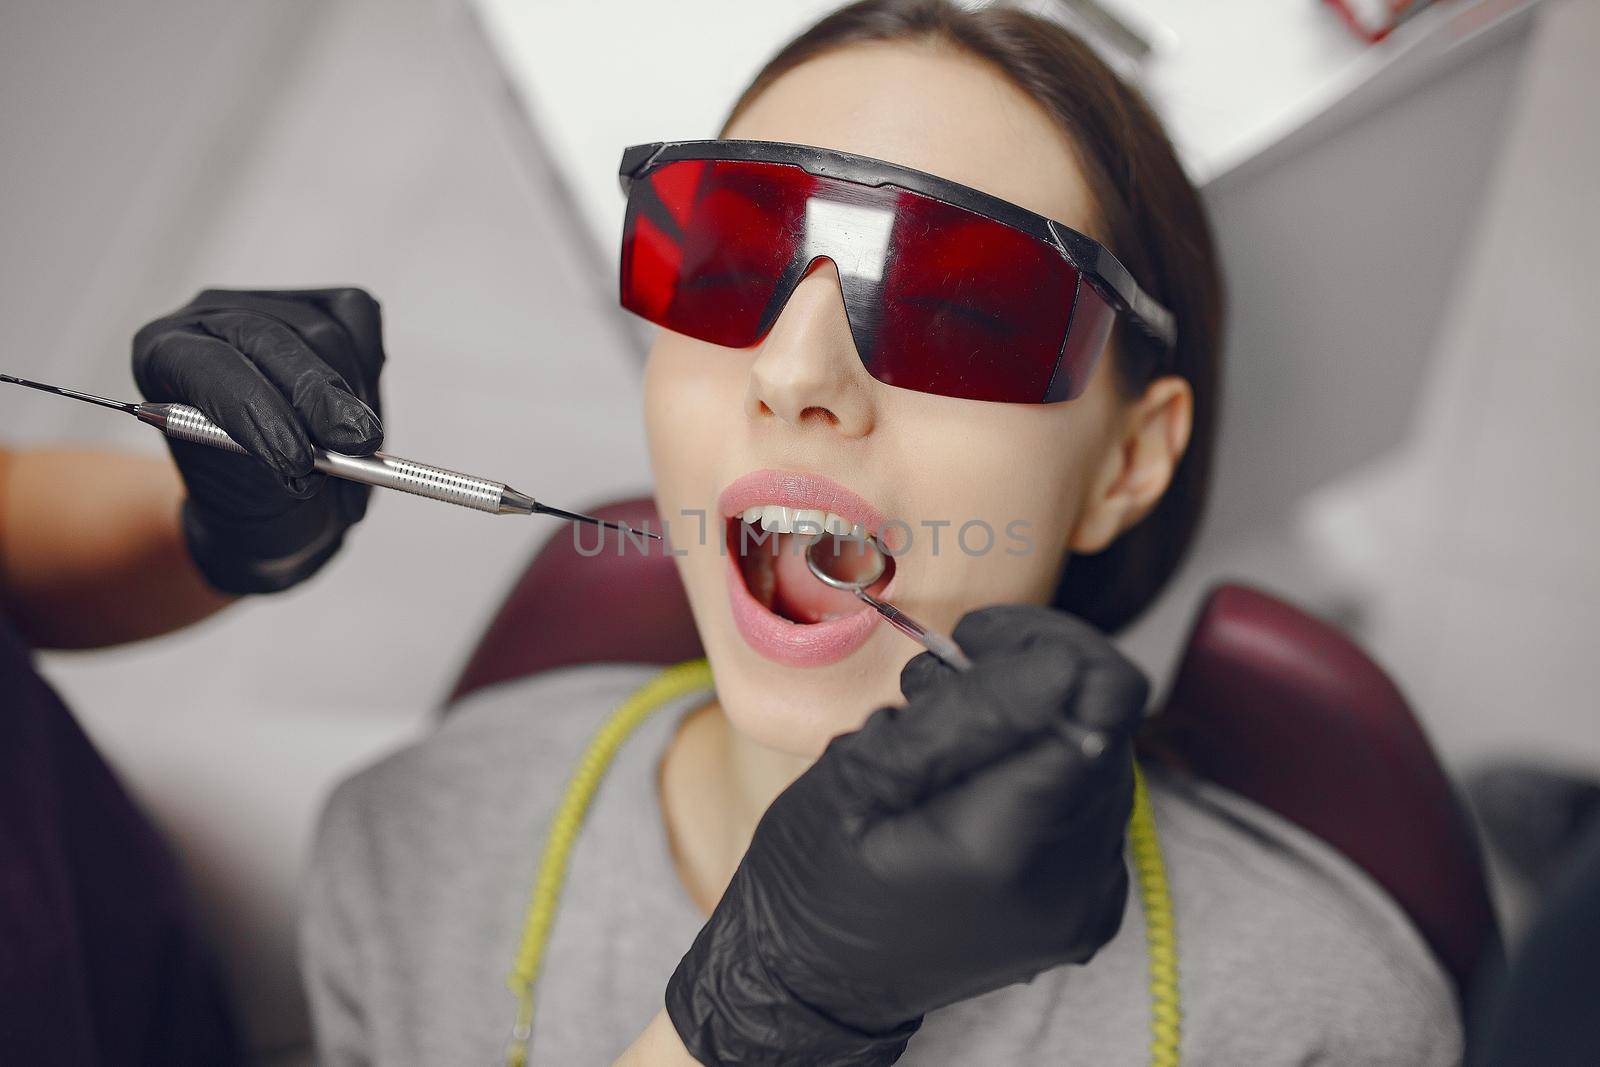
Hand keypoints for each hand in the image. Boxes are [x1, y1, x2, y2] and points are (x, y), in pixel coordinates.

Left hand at [132, 288, 385, 593]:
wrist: (271, 494)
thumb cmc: (249, 493)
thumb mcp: (254, 493)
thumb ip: (284, 464)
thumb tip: (336, 447)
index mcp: (163, 354)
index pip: (214, 366)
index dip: (260, 410)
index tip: (298, 460)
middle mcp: (209, 318)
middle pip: (272, 339)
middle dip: (320, 396)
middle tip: (356, 443)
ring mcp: (265, 303)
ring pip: (324, 335)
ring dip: (351, 399)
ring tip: (355, 453)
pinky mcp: (319, 302)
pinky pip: (358, 317)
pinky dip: (369, 365)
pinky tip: (360, 406)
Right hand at [666, 604, 1147, 1065]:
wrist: (817, 982)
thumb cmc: (813, 878)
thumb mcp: (855, 778)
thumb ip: (965, 718)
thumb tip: (1059, 665)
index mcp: (1008, 848)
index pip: (1102, 698)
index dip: (1046, 643)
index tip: (974, 639)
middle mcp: (1072, 881)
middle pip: (1106, 716)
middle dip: (1028, 677)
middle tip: (935, 690)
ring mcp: (1089, 898)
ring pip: (1100, 748)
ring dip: (1030, 720)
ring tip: (938, 740)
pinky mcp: (1091, 901)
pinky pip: (1088, 795)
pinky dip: (1036, 765)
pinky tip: (970, 782)